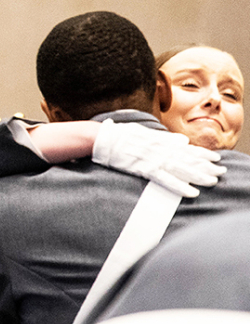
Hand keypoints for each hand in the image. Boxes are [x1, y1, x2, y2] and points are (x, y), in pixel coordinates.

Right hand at [92, 119, 225, 197]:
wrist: (102, 139)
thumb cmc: (119, 135)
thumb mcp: (143, 131)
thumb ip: (163, 137)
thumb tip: (181, 141)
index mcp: (160, 140)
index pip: (185, 148)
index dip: (202, 153)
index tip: (215, 158)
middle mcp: (160, 149)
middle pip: (188, 159)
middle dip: (206, 166)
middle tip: (221, 172)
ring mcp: (153, 158)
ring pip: (181, 169)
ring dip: (198, 176)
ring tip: (212, 182)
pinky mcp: (144, 168)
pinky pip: (166, 179)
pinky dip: (180, 186)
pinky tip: (191, 192)